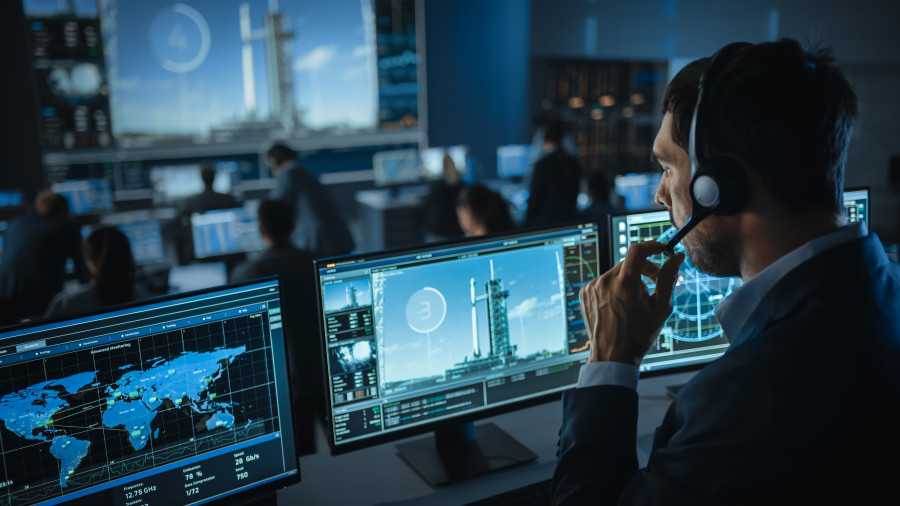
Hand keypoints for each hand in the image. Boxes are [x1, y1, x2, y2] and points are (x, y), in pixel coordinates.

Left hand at [579, 241, 683, 365]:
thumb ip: (668, 278)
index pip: (638, 250)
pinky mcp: (584, 293)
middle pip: (629, 263)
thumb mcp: (661, 307)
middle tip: (655, 284)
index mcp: (624, 283)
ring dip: (629, 280)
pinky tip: (620, 305)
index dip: (652, 246)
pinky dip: (614, 287)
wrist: (612, 356)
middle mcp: (605, 281)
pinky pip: (603, 282)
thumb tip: (677, 257)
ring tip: (635, 302)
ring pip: (616, 273)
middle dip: (645, 269)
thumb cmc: (639, 334)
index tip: (663, 250)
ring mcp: (592, 287)